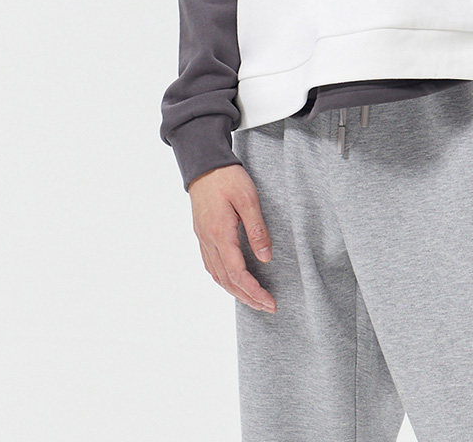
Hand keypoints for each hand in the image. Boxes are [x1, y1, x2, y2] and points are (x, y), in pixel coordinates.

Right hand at [187, 163, 276, 313]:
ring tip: (253, 300)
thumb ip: (257, 229)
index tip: (269, 302)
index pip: (237, 273)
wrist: (204, 164)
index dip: (253, 291)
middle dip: (247, 297)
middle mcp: (208, 241)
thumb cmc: (228, 178)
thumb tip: (265, 258)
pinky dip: (223, 279)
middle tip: (267, 307)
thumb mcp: (248, 199)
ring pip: (217, 276)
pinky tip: (233, 281)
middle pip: (226, 280)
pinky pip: (211, 265)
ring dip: (235, 291)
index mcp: (220, 234)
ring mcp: (203, 239)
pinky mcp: (202, 234)